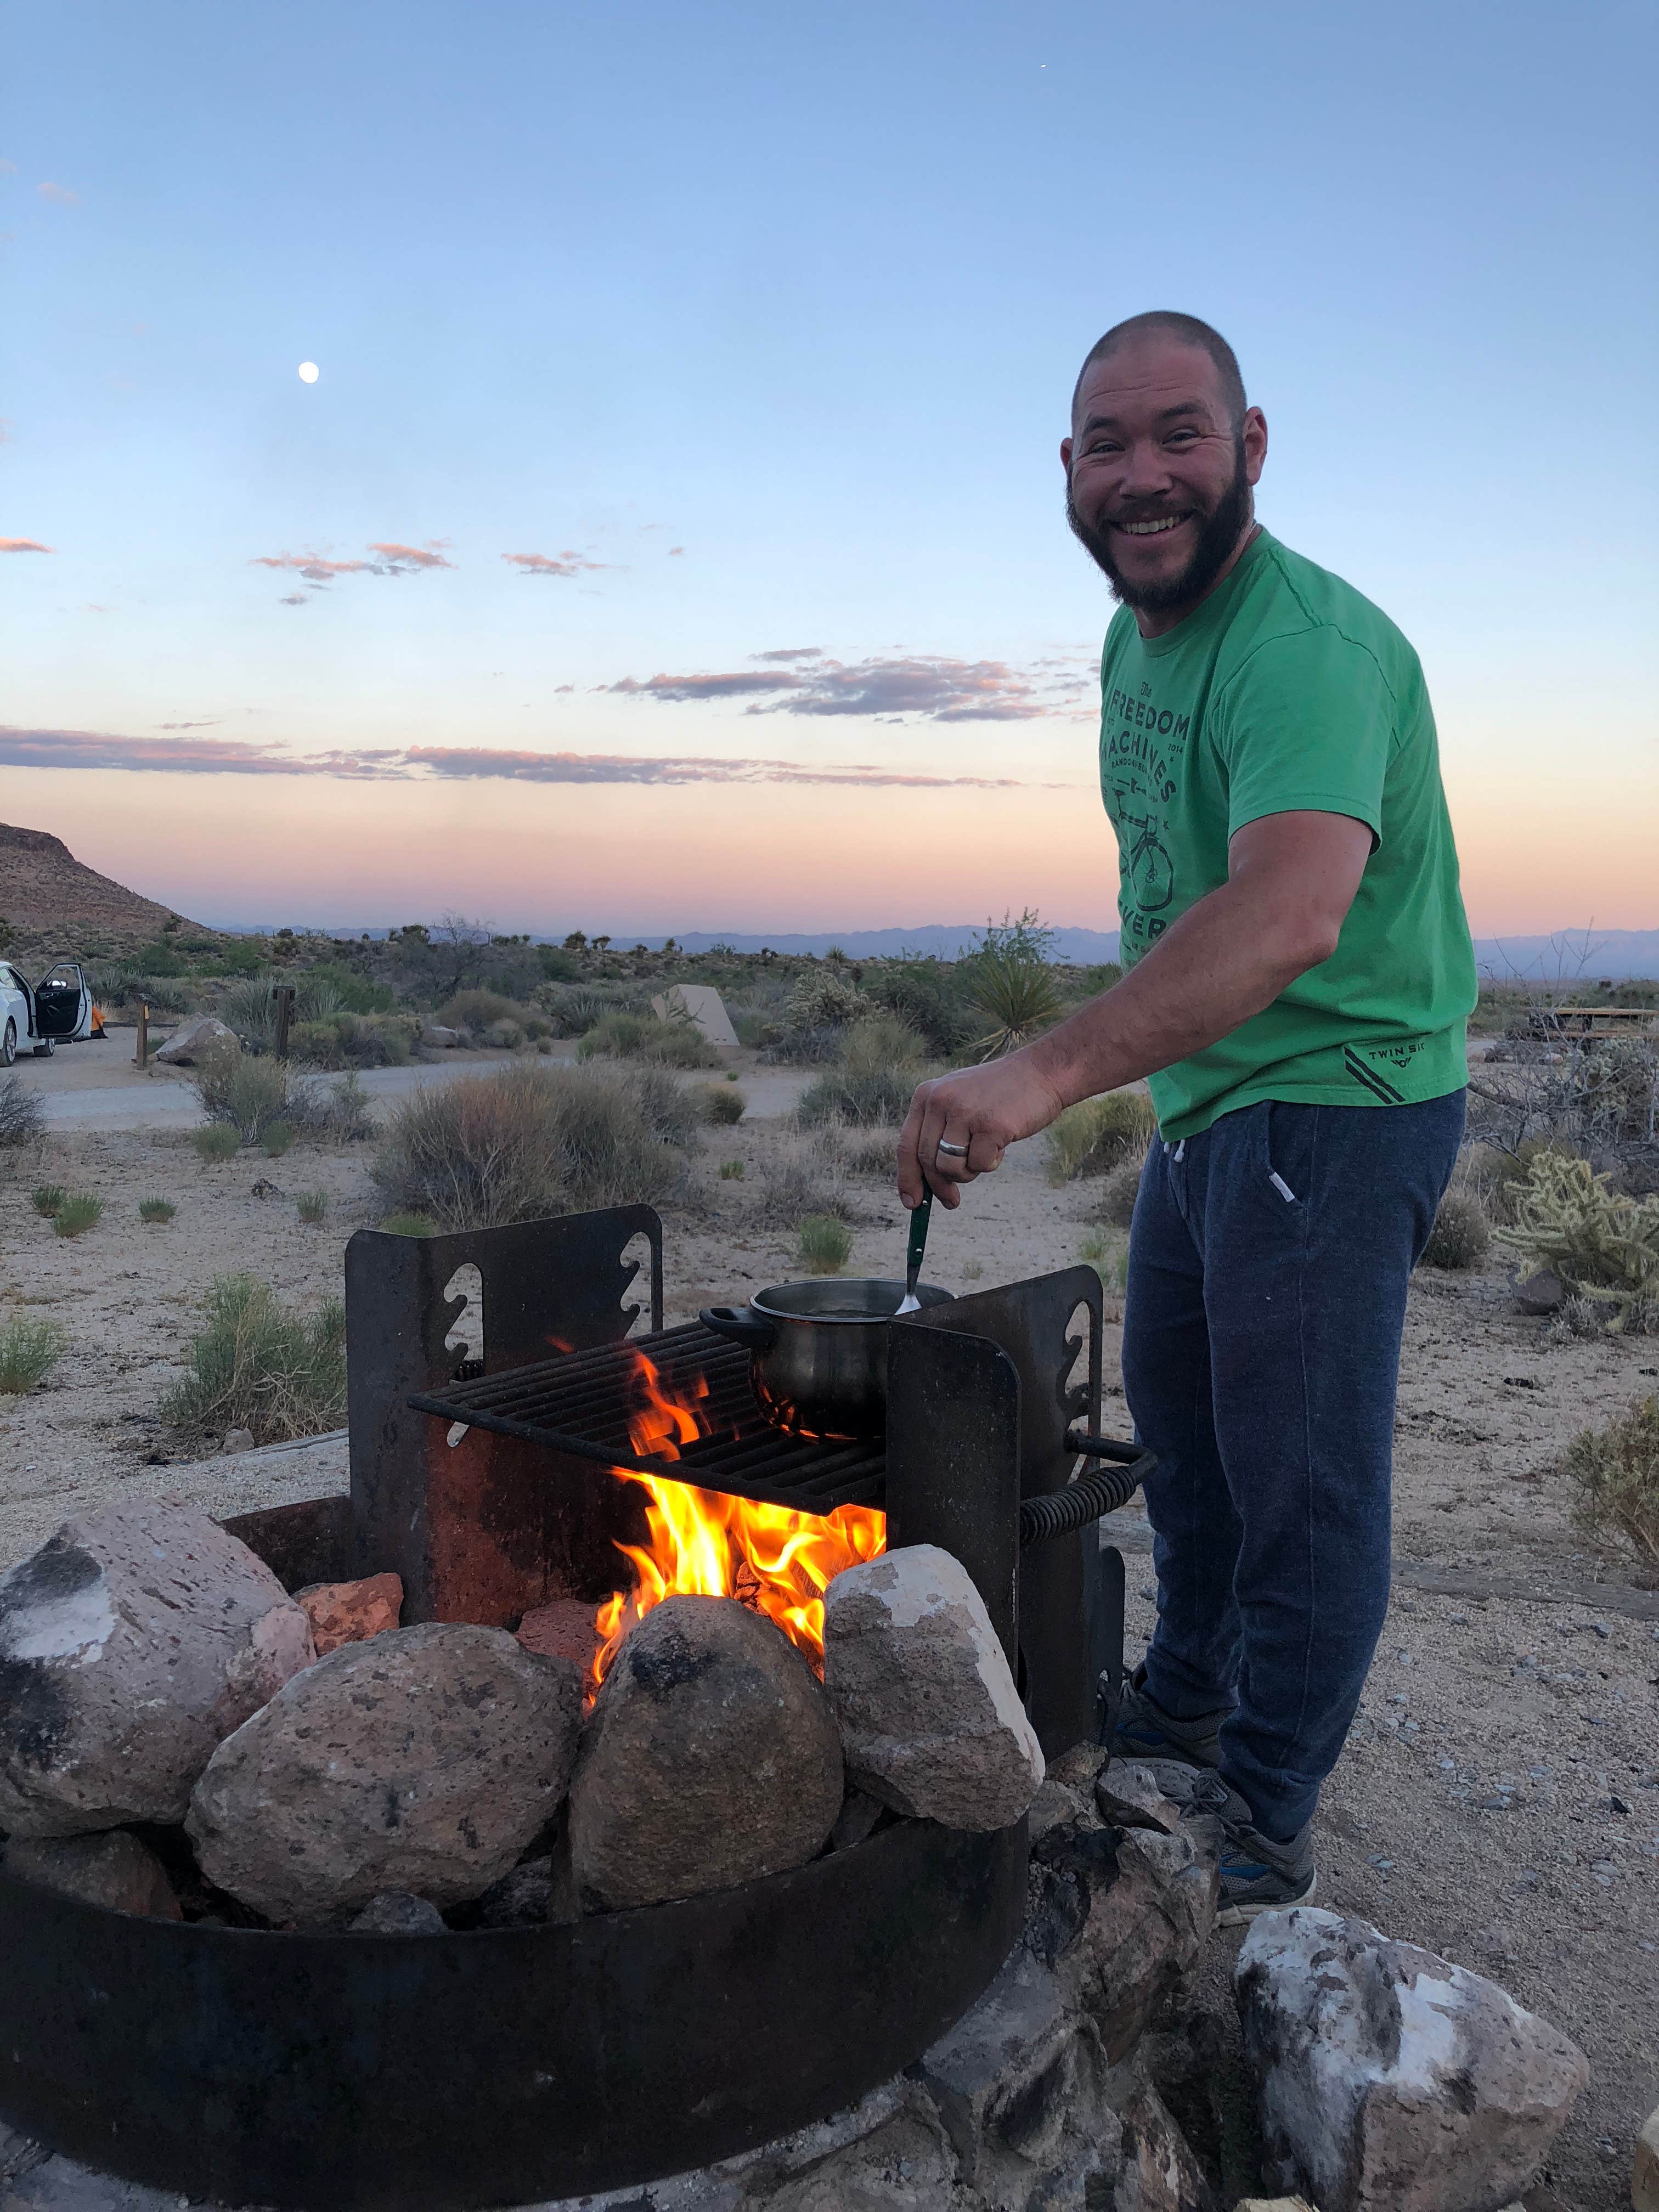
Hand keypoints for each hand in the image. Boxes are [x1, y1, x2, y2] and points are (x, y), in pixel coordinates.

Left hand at [897, 1055, 1068, 1209]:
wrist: (1040, 1073)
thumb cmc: (998, 1095)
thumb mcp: (957, 1102)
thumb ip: (937, 1132)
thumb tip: (923, 1184)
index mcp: (926, 1095)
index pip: (906, 1145)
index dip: (907, 1178)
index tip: (911, 1203)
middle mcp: (940, 1101)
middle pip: (927, 1161)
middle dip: (939, 1187)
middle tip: (951, 1201)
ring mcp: (965, 1112)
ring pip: (950, 1168)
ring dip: (967, 1173)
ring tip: (984, 1153)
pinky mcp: (991, 1125)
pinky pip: (980, 1165)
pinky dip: (991, 1163)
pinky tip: (1001, 1143)